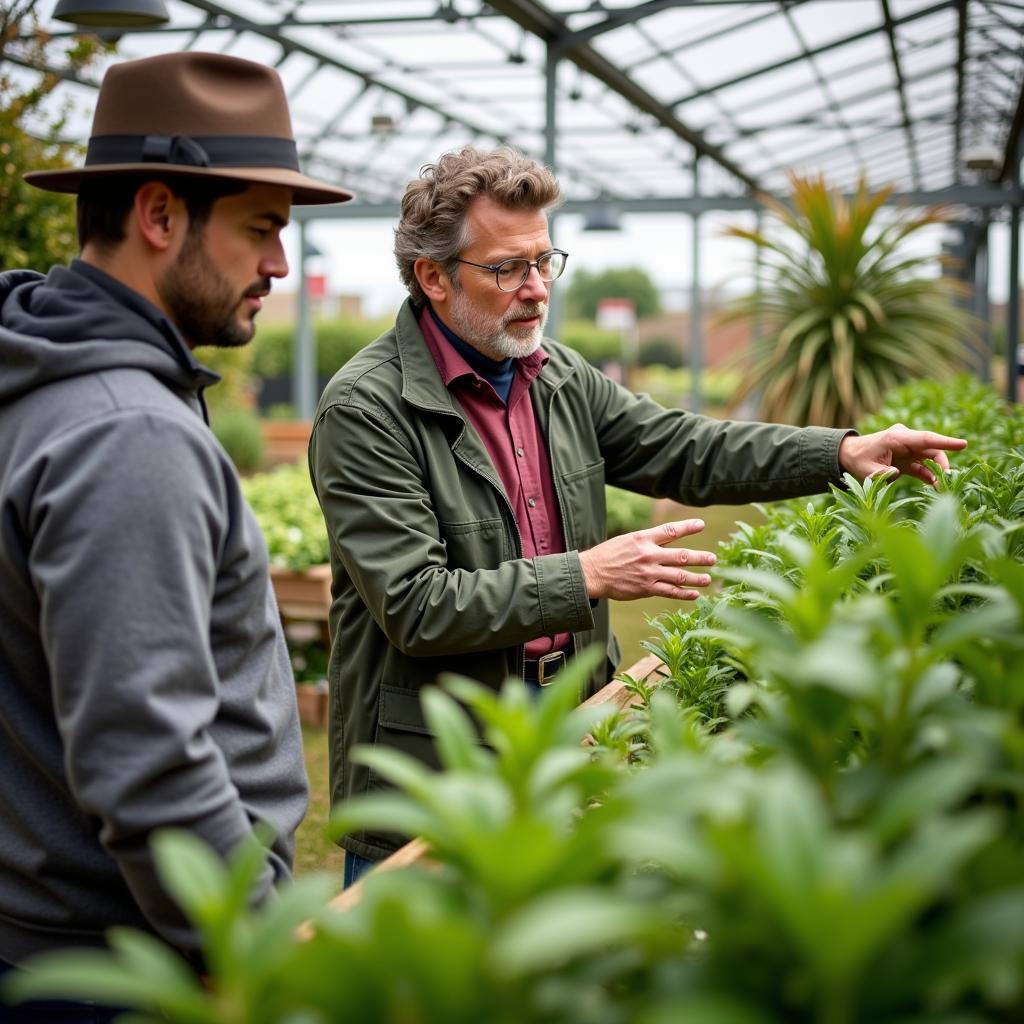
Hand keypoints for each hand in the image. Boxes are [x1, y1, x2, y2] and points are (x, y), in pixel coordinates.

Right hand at [579, 519, 715, 601]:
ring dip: (696, 578)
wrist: (591, 573)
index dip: (687, 527)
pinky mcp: (645, 589)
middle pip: (680, 556)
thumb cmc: (609, 555)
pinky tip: (694, 594)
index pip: (670, 530)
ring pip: (678, 576)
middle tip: (713, 558)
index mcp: (643, 539)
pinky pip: (669, 592)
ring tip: (708, 578)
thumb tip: (669, 538)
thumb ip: (648, 540)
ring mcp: (648, 573)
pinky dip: (683, 594)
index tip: (701, 524)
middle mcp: (648, 555)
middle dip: (699, 558)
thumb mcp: (628, 540)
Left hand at [838, 423, 966, 486]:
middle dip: (942, 465)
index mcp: (896, 438)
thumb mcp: (865, 469)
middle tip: (946, 482)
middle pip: (931, 449)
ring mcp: (908, 449)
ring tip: (941, 488)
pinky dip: (929, 476)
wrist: (850, 455)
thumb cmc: (857, 459)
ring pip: (930, 458)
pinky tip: (934, 486)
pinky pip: (924, 466)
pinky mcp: (908, 458)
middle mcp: (906, 440)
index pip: (925, 439)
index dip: (944, 442)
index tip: (963, 444)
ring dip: (937, 472)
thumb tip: (896, 472)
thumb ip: (880, 473)